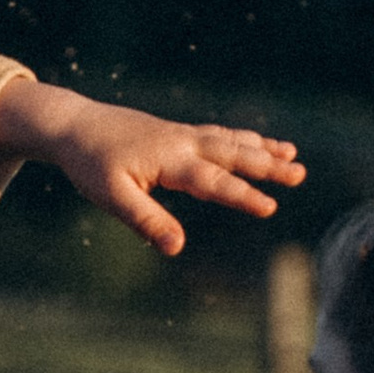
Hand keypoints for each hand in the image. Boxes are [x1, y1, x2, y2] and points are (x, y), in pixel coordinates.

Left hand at [0, 79, 301, 254]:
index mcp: (169, 160)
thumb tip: (177, 248)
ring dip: (261, 147)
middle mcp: (182, 143)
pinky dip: (241, 138)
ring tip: (292, 154)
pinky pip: (218, 134)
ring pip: (229, 140)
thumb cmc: (90, 163)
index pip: (213, 181)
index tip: (270, 207)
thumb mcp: (111, 197)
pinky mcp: (176, 133)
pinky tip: (255, 143)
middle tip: (299, 174)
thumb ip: (146, 221)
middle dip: (267, 165)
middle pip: (232, 153)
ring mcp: (181, 135)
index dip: (242, 196)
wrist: (73, 124)